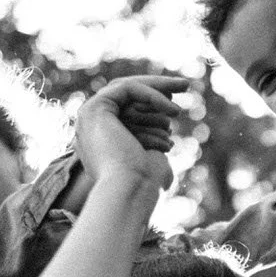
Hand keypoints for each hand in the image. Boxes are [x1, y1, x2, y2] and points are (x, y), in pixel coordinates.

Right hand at [74, 75, 187, 191]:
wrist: (128, 191)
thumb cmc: (143, 183)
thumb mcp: (151, 157)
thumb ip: (152, 142)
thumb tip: (168, 140)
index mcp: (100, 138)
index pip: (126, 108)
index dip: (152, 103)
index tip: (176, 109)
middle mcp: (90, 125)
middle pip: (126, 94)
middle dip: (158, 88)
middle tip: (186, 84)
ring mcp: (89, 115)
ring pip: (127, 87)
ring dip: (160, 89)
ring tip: (184, 99)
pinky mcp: (95, 107)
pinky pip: (128, 89)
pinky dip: (153, 97)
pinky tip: (174, 112)